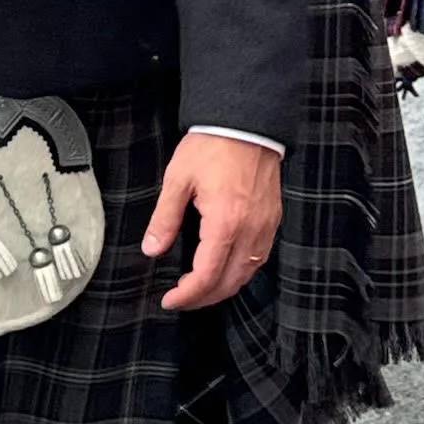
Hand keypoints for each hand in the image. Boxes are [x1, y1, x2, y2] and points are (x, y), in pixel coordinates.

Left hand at [142, 130, 281, 311]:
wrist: (246, 123)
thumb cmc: (212, 146)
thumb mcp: (178, 179)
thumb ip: (164, 218)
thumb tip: (152, 248)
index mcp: (225, 223)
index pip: (207, 276)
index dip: (188, 295)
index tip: (170, 300)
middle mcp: (250, 231)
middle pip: (230, 283)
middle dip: (204, 298)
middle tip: (181, 299)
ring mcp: (265, 227)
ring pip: (247, 274)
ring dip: (224, 287)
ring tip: (200, 288)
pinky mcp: (272, 219)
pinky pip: (259, 257)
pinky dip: (241, 271)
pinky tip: (225, 268)